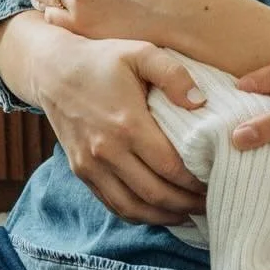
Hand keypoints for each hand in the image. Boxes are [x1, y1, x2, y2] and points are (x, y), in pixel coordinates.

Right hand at [16, 23, 206, 225]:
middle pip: (155, 193)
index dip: (196, 181)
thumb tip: (200, 103)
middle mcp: (107, 151)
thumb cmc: (102, 59)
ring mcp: (91, 165)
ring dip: (164, 216)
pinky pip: (113, 204)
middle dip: (187, 204)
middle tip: (210, 202)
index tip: (216, 180)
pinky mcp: (82, 171)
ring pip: (133, 207)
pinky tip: (158, 212)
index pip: (170, 167)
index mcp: (127, 124)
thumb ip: (174, 75)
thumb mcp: (141, 53)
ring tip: (189, 213)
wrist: (53, 70)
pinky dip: (138, 214)